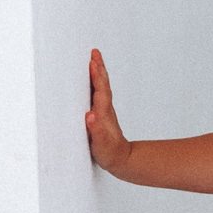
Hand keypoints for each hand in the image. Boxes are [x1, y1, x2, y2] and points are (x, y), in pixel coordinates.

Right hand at [86, 50, 132, 174]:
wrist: (122, 160)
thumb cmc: (110, 153)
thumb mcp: (102, 144)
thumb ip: (96, 130)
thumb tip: (90, 115)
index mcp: (103, 113)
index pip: (100, 91)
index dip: (96, 76)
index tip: (92, 62)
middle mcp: (105, 109)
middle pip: (102, 84)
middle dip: (98, 68)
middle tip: (94, 52)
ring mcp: (105, 111)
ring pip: (101, 87)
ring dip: (98, 73)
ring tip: (94, 60)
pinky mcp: (102, 115)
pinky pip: (99, 93)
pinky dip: (96, 83)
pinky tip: (92, 81)